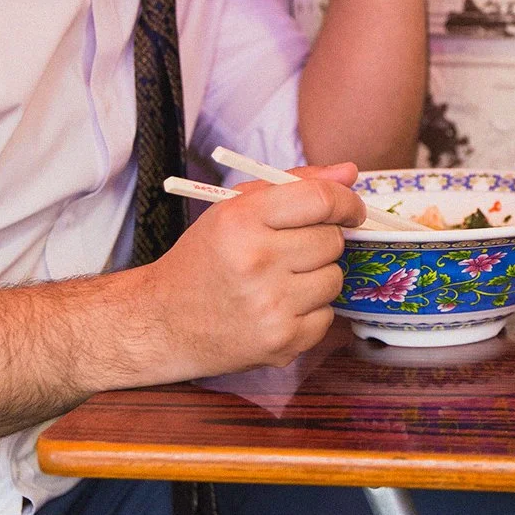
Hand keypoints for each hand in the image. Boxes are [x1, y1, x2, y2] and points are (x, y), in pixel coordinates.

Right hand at [139, 162, 367, 378]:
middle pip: (333, 241)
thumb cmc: (206, 258)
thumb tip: (349, 173)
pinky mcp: (281, 342)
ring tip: (281, 281)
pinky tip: (278, 309)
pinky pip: (327, 317)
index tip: (351, 210)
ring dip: (317, 277)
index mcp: (242, 220)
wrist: (163, 322)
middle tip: (292, 250)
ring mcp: (270, 306)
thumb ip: (295, 184)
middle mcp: (256, 262)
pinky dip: (311, 312)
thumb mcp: (235, 209)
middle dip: (322, 242)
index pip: (320, 200)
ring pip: (335, 279)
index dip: (346, 202)